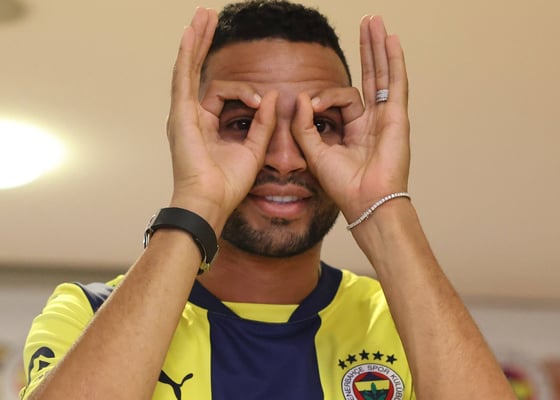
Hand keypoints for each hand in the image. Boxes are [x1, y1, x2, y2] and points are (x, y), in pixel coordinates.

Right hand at [166, 8, 276, 229]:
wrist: (211, 201)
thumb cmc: (227, 185)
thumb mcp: (254, 149)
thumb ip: (264, 122)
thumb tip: (273, 96)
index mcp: (207, 126)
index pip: (225, 94)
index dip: (247, 93)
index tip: (262, 101)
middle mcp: (192, 116)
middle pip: (198, 72)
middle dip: (205, 44)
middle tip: (210, 19)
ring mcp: (183, 113)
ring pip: (189, 68)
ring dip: (196, 41)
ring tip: (203, 16)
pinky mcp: (181, 113)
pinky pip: (184, 77)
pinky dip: (187, 54)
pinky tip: (191, 33)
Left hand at [292, 16, 409, 222]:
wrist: (365, 200)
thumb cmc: (344, 185)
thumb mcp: (314, 152)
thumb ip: (304, 124)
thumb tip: (301, 97)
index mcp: (355, 130)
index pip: (341, 99)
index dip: (322, 97)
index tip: (309, 105)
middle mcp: (373, 120)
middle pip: (369, 76)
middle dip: (365, 50)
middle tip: (364, 23)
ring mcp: (387, 116)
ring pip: (382, 73)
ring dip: (378, 47)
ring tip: (375, 22)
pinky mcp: (396, 116)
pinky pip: (394, 82)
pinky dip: (393, 60)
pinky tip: (389, 40)